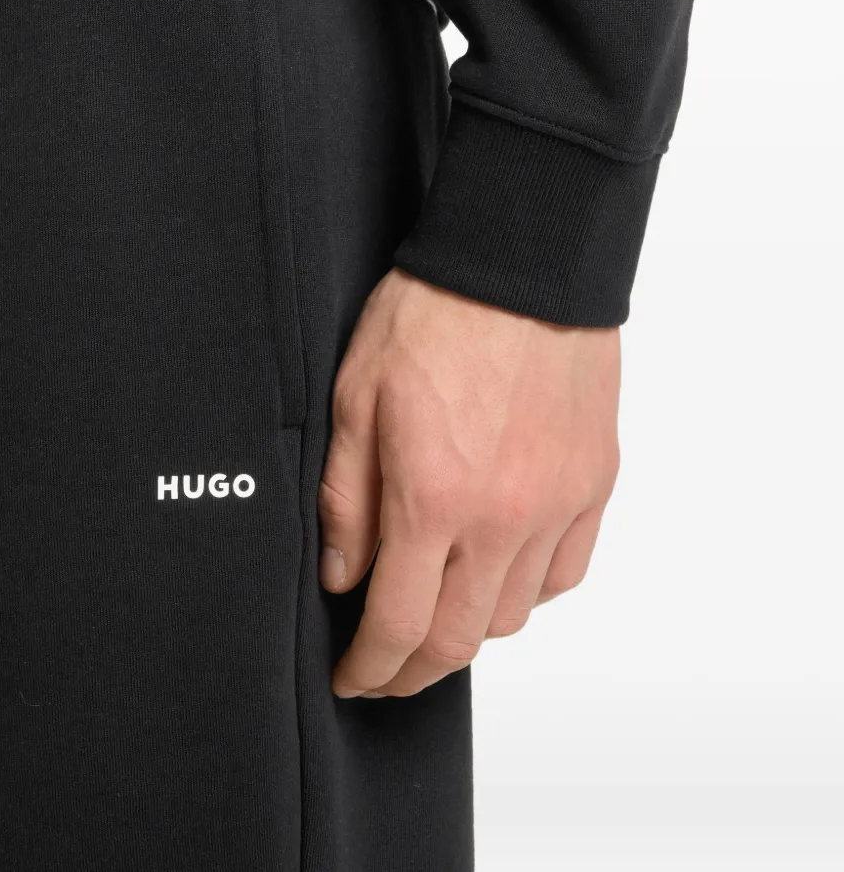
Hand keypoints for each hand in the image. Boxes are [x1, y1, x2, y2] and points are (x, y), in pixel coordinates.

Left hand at [319, 267, 619, 697]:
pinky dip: (529, 590)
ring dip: (470, 630)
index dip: (370, 669)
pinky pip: (566, 572)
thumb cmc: (431, 313)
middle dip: (413, 670)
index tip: (352, 679)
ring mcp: (557, 504)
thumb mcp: (354, 398)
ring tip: (437, 610)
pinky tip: (501, 569)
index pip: (399, 625)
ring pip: (516, 615)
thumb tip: (344, 578)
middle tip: (385, 670)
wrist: (520, 260)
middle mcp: (503, 518)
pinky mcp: (595, 482)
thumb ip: (346, 500)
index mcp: (432, 499)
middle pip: (460, 639)